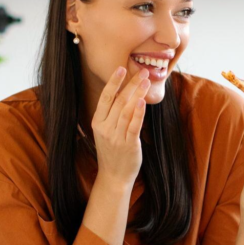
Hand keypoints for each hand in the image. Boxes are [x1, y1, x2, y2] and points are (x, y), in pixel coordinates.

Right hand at [91, 66, 149, 188]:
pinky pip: (134, 126)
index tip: (121, 68)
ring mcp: (116, 137)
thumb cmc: (111, 151)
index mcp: (97, 122)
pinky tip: (142, 102)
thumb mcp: (105, 131)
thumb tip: (122, 93)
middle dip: (131, 84)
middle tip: (142, 72)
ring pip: (127, 110)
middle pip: (119, 101)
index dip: (113, 82)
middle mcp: (105, 128)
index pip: (105, 98)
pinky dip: (138, 113)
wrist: (114, 176)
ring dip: (137, 94)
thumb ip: (111, 114)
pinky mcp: (129, 145)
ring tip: (146, 82)